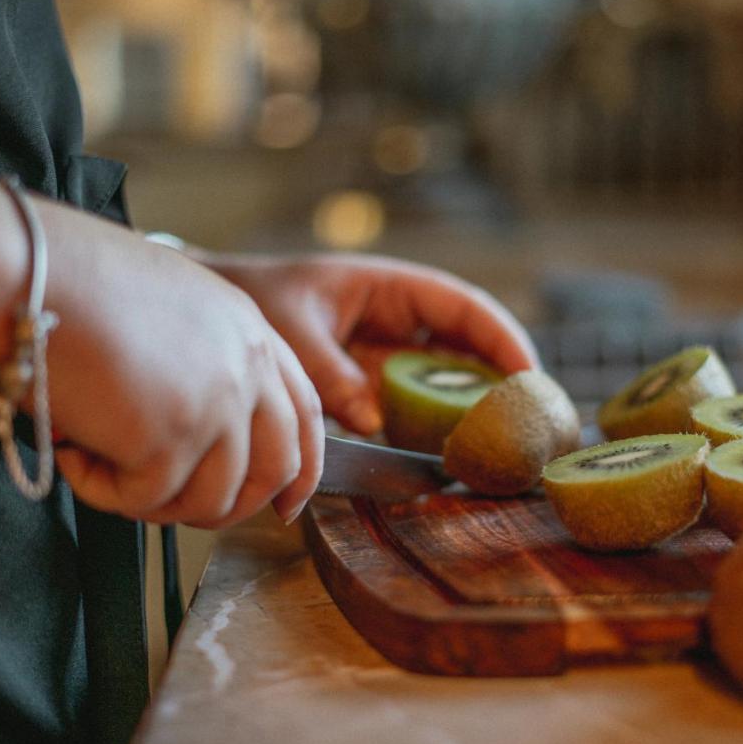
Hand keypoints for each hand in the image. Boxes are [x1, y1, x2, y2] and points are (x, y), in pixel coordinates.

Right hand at [38, 205, 322, 526]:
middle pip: (274, 470)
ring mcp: (216, 405)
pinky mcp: (171, 440)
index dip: (300, 468)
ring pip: (210, 500)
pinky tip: (71, 447)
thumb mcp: (166, 307)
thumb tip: (201, 435)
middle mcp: (245, 366)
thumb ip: (203, 362)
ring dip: (153, 499)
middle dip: (229, 507)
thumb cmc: (67, 281)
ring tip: (98, 460)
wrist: (21, 272)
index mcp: (249, 330)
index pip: (303, 413)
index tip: (286, 504)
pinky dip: (102, 490)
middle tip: (171, 507)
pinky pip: (146, 501)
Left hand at [201, 252, 539, 434]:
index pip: (461, 307)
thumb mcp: (291, 333)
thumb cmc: (252, 302)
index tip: (528, 374)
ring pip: (443, 382)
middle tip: (530, 425)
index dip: (501, 338)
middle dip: (500, 381)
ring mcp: (384, 355)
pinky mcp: (368, 387)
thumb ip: (331, 374)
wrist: (212, 309)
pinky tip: (449, 456)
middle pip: (465, 348)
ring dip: (470, 410)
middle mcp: (395, 320)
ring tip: (502, 446)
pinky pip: (410, 407)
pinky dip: (429, 429)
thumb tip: (373, 420)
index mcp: (386, 287)